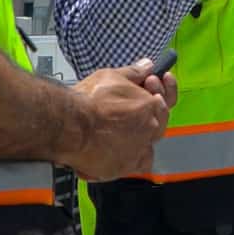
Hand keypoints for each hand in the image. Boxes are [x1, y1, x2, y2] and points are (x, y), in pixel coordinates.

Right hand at [61, 58, 173, 182]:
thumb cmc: (87, 102)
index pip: (165, 101)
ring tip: (118, 130)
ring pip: (147, 147)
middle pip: (157, 124)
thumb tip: (146, 66)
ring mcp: (137, 151)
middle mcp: (148, 131)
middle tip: (127, 107)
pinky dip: (130, 159)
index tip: (150, 86)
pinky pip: (134, 166)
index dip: (158, 92)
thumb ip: (133, 72)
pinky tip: (119, 151)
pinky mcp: (122, 168)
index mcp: (150, 107)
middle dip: (146, 114)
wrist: (68, 125)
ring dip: (138, 138)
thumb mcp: (111, 76)